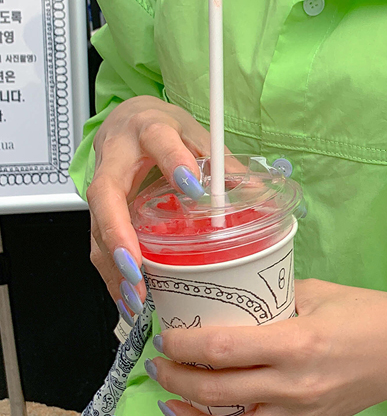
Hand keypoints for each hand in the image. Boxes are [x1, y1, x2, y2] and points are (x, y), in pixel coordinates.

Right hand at [86, 98, 233, 316]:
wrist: (127, 117)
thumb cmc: (162, 129)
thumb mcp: (197, 135)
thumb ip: (223, 165)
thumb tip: (260, 198)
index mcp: (147, 128)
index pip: (158, 140)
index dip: (173, 162)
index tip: (191, 186)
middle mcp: (116, 157)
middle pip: (106, 195)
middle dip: (118, 235)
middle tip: (135, 267)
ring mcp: (101, 186)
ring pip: (96, 228)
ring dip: (114, 267)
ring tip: (135, 297)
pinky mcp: (96, 211)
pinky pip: (98, 244)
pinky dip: (112, 275)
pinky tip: (128, 298)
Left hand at [147, 278, 386, 415]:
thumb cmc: (369, 312)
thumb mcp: (316, 291)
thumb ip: (271, 299)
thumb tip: (228, 303)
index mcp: (294, 343)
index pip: (220, 350)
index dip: (182, 346)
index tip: (164, 337)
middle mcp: (293, 386)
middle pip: (215, 392)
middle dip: (175, 380)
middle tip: (159, 366)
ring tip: (173, 406)